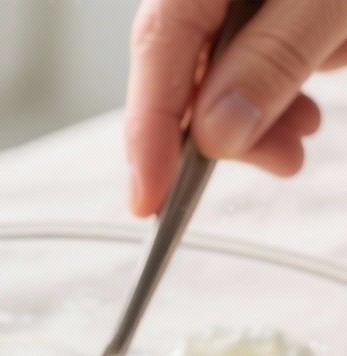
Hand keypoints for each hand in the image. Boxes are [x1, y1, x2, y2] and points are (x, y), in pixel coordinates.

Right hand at [127, 0, 346, 215]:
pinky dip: (288, 71)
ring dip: (263, 106)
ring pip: (225, 61)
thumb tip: (216, 131)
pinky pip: (264, 39)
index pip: (158, 48)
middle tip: (278, 161)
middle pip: (187, 61)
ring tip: (308, 128)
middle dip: (225, 124)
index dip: (148, 133)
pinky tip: (325, 65)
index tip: (149, 199)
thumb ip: (272, 59)